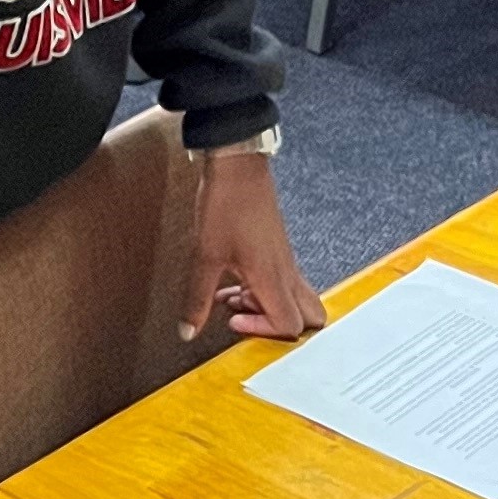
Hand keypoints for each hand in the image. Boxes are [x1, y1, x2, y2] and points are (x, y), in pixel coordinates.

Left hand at [183, 149, 325, 345]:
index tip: (232, 321)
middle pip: (309, 317)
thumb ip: (197, 299)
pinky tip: (234, 282)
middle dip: (279, 327)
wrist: (238, 167)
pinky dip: (262, 291)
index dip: (263, 332)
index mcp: (272, 278)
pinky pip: (281, 282)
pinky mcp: (278, 250)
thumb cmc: (227, 205)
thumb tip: (188, 330)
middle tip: (246, 318)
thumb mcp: (205, 257)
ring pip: (293, 300)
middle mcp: (286, 272)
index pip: (290, 325)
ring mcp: (285, 260)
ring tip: (231, 300)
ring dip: (266, 308)